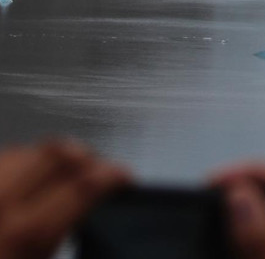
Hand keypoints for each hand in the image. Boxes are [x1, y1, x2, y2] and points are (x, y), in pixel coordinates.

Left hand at [0, 140, 130, 258]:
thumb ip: (60, 242)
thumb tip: (85, 220)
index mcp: (25, 234)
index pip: (83, 186)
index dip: (112, 175)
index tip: (124, 177)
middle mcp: (0, 204)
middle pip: (56, 154)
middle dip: (85, 157)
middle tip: (97, 169)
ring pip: (23, 151)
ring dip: (50, 158)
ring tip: (61, 173)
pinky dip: (17, 164)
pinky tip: (21, 182)